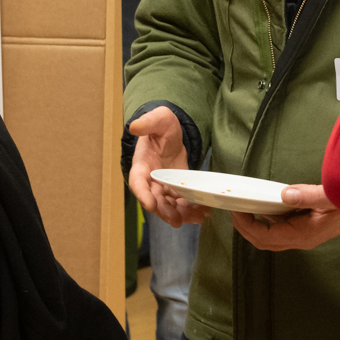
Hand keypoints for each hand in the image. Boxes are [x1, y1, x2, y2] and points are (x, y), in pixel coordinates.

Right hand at [128, 107, 207, 226]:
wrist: (171, 134)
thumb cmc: (161, 126)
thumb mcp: (158, 119)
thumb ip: (148, 122)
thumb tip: (135, 126)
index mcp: (141, 165)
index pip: (138, 183)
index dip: (142, 195)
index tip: (150, 205)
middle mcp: (150, 180)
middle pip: (154, 200)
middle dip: (164, 211)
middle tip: (176, 220)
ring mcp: (163, 186)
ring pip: (169, 206)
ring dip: (181, 214)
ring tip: (197, 218)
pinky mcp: (176, 189)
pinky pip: (182, 203)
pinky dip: (192, 209)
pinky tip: (204, 212)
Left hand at [230, 184, 339, 251]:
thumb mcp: (331, 196)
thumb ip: (308, 195)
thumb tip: (285, 195)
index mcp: (304, 234)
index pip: (266, 236)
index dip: (246, 226)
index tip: (235, 211)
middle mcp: (301, 239)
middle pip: (264, 241)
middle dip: (245, 228)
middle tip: (233, 210)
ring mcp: (304, 236)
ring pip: (271, 237)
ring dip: (254, 226)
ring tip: (243, 207)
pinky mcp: (306, 230)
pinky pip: (279, 230)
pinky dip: (266, 221)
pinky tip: (264, 206)